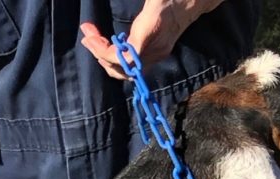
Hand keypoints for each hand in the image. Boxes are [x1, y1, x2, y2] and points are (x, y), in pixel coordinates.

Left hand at [81, 0, 217, 79]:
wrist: (192, 1)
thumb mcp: (155, 1)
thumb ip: (144, 14)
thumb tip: (124, 43)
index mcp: (152, 34)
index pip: (124, 59)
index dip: (103, 53)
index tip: (90, 37)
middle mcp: (154, 51)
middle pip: (121, 68)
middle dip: (100, 54)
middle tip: (87, 36)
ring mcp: (156, 55)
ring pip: (125, 71)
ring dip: (105, 59)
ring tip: (92, 41)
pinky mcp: (155, 54)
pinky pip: (130, 66)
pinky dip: (115, 59)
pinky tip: (106, 45)